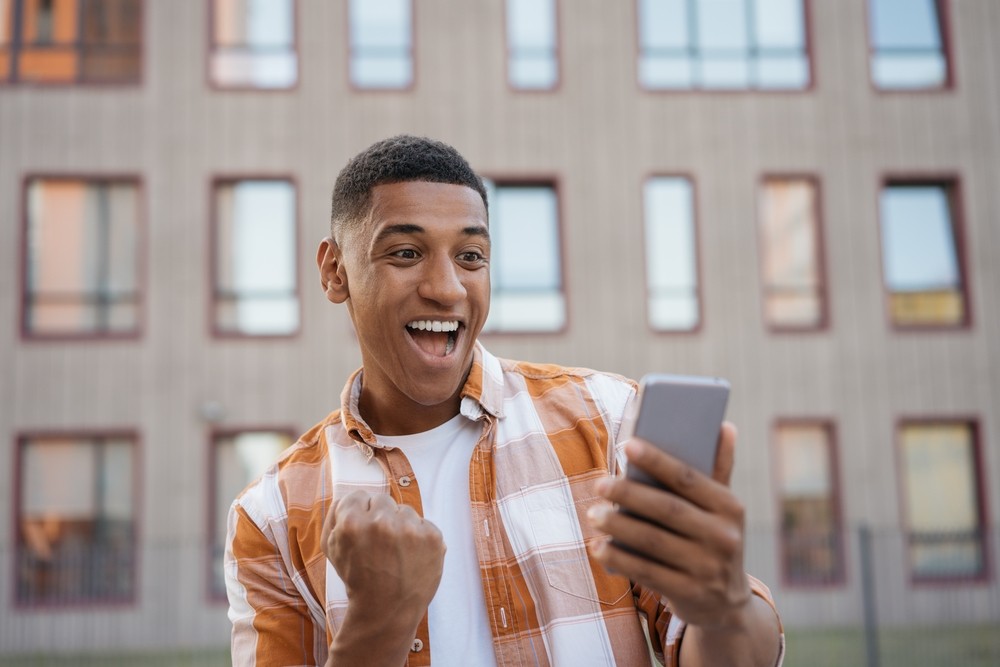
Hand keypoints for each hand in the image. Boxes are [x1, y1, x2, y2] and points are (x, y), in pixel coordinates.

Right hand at [323, 490, 445, 614]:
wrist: (386, 611)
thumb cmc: (357, 579)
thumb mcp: (331, 549)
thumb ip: (335, 516)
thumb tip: (347, 497)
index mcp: (352, 523)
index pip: (357, 496)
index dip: (358, 514)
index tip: (363, 530)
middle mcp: (382, 522)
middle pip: (382, 500)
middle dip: (379, 518)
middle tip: (379, 544)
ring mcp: (410, 529)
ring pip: (404, 511)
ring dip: (401, 527)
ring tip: (396, 553)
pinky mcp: (433, 537)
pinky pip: (424, 524)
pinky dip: (419, 538)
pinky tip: (411, 556)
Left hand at [587, 422, 751, 628]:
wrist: (728, 603)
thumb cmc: (713, 539)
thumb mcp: (722, 509)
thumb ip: (719, 469)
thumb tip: (725, 425)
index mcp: (730, 507)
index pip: (688, 478)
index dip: (657, 460)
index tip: (627, 444)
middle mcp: (723, 537)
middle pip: (667, 509)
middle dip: (629, 494)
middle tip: (599, 484)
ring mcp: (707, 568)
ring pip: (653, 542)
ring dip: (618, 527)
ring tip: (594, 514)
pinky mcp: (689, 594)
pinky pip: (646, 572)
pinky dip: (619, 559)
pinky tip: (598, 547)